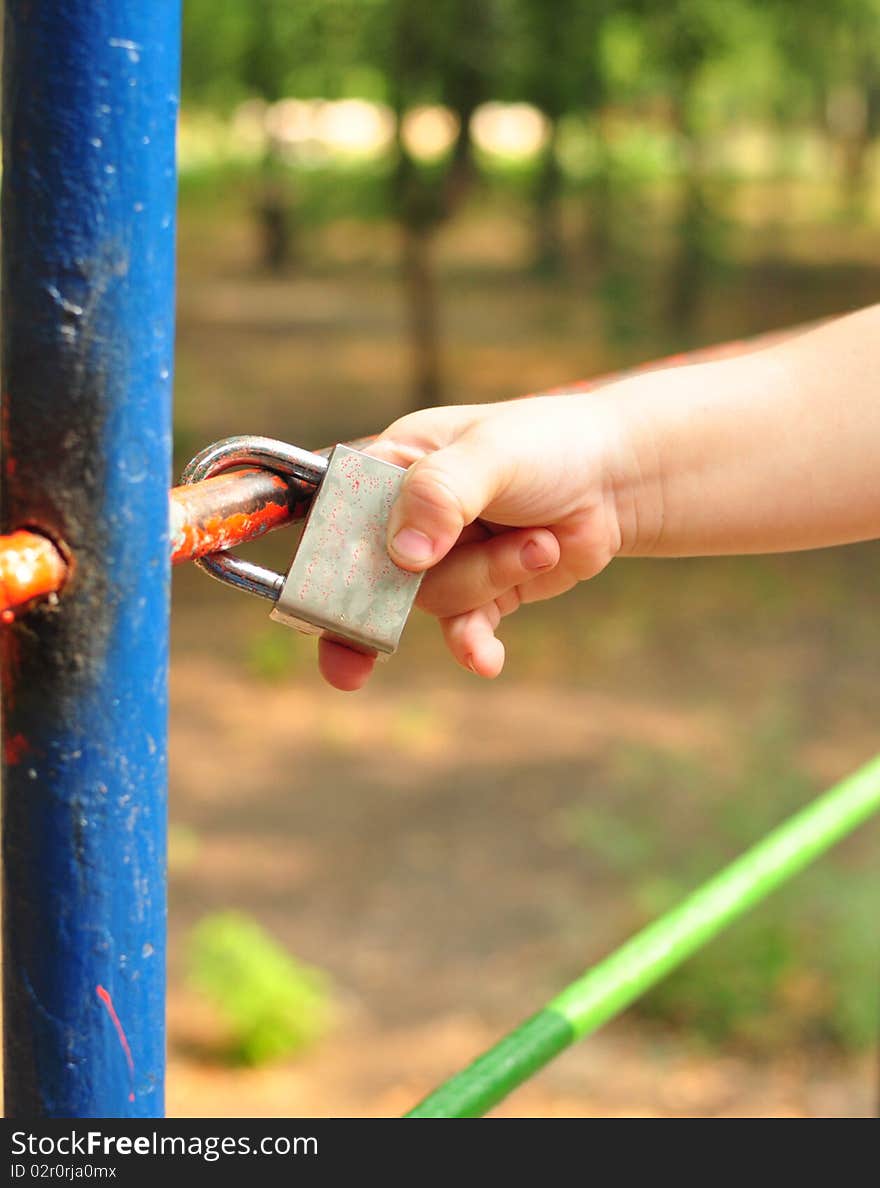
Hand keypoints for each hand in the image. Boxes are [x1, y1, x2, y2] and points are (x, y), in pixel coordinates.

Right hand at [318, 391, 634, 689]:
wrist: (616, 479)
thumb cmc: (547, 446)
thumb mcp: (492, 454)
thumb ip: (442, 493)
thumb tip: (405, 555)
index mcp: (393, 466)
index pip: (336, 513)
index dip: (327, 554)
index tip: (319, 597)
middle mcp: (407, 517)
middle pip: (377, 572)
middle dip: (392, 598)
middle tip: (378, 636)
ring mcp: (443, 559)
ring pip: (434, 599)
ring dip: (491, 577)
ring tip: (540, 542)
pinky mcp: (481, 592)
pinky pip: (463, 631)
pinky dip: (475, 645)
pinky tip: (487, 660)